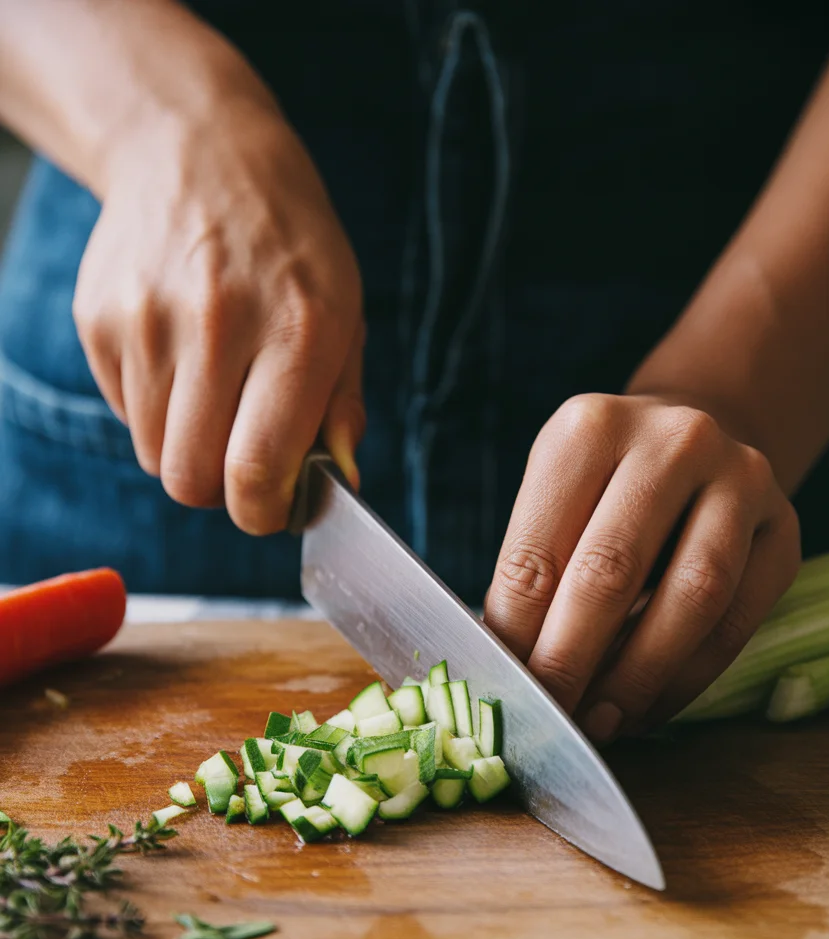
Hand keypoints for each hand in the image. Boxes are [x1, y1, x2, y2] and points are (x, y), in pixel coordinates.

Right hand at [73, 82, 363, 533]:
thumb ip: (342, 408)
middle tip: (244, 461)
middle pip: (191, 479)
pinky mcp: (99, 319)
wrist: (198, 152)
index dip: (262, 513)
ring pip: (154, 456)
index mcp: (296, 330)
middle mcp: (216, 325)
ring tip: (216, 397)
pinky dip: (156, 411)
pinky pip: (126, 413)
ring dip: (188, 449)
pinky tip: (181, 360)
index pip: (255, 469)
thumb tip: (335, 485)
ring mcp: (146, 320)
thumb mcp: (346, 315)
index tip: (271, 509)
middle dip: (222, 491)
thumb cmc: (290, 247)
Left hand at [483, 393, 800, 741]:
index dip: (516, 634)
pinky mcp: (784, 529)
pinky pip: (735, 622)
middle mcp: (673, 442)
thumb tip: (511, 665)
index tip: (504, 687)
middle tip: (550, 716)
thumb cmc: (605, 482)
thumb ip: (533, 570)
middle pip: (610, 572)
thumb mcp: (555, 496)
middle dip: (571, 661)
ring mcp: (741, 480)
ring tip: (601, 722)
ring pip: (690, 598)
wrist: (695, 438)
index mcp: (590, 428)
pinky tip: (648, 707)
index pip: (537, 550)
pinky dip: (686, 679)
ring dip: (637, 677)